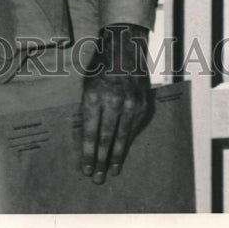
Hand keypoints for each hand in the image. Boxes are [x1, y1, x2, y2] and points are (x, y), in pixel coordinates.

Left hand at [80, 24, 152, 184]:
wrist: (124, 49)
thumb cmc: (100, 68)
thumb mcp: (87, 85)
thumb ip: (88, 110)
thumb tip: (87, 137)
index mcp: (94, 96)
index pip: (90, 133)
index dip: (88, 154)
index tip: (86, 169)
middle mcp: (113, 102)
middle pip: (106, 139)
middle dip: (101, 161)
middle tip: (97, 179)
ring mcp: (130, 104)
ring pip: (122, 137)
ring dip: (116, 157)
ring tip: (111, 172)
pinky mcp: (142, 106)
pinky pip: (133, 129)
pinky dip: (127, 141)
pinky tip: (122, 152)